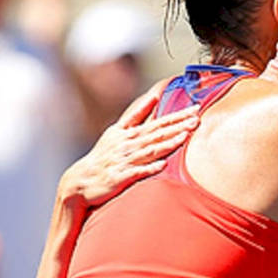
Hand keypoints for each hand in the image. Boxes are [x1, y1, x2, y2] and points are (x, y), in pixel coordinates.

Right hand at [58, 87, 199, 207]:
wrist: (81, 180)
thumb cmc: (103, 157)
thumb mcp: (117, 131)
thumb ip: (136, 115)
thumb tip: (153, 96)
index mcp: (128, 133)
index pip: (157, 121)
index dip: (176, 115)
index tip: (194, 109)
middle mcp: (128, 143)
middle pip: (157, 132)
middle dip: (178, 125)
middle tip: (197, 119)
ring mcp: (125, 160)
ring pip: (150, 149)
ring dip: (168, 143)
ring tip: (185, 137)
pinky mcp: (120, 176)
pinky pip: (137, 172)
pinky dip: (150, 167)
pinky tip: (163, 165)